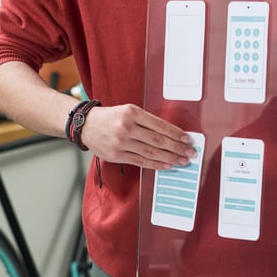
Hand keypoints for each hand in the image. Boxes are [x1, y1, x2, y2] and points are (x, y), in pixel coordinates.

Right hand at [80, 103, 195, 168]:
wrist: (86, 125)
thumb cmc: (112, 117)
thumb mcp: (128, 110)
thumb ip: (146, 121)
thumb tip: (171, 134)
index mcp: (131, 113)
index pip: (159, 125)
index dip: (175, 133)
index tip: (187, 139)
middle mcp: (126, 127)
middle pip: (157, 140)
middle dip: (177, 148)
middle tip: (190, 152)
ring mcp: (121, 143)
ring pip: (151, 153)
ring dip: (169, 158)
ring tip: (182, 161)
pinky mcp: (117, 156)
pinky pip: (141, 162)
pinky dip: (156, 164)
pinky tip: (167, 165)